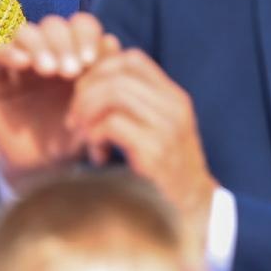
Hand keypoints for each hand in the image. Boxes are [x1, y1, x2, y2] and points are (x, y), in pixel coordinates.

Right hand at [0, 14, 113, 190]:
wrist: (43, 171)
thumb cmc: (73, 140)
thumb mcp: (93, 112)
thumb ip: (103, 80)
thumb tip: (113, 42)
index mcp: (75, 55)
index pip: (80, 25)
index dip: (86, 35)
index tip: (91, 60)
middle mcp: (47, 53)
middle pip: (53, 25)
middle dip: (64, 42)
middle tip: (71, 70)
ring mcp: (20, 63)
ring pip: (26, 32)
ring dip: (40, 45)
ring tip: (50, 70)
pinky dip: (10, 52)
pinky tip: (24, 64)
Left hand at [69, 47, 217, 250]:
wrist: (195, 210)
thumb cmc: (165, 169)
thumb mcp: (154, 128)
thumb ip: (132, 104)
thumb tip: (90, 79)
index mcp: (173, 96)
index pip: (131, 59)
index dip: (99, 71)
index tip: (84, 96)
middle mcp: (174, 106)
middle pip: (116, 74)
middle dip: (84, 94)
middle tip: (75, 120)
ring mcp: (168, 128)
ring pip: (113, 94)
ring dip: (87, 113)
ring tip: (84, 136)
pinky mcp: (156, 152)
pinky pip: (113, 124)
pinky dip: (95, 136)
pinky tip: (97, 154)